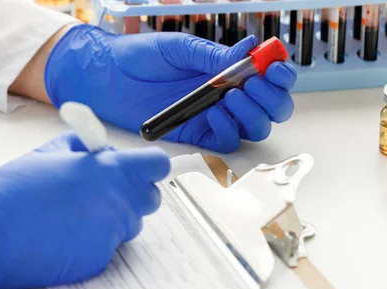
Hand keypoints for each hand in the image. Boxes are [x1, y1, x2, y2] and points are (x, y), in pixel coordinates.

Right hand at [0, 133, 169, 288]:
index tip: (141, 168)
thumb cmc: (12, 191)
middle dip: (132, 192)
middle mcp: (118, 204)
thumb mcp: (48, 154)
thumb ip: (82, 150)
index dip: (149, 166)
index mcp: (109, 172)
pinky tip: (63, 236)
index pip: (157, 166)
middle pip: (149, 198)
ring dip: (112, 218)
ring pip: (128, 225)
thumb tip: (99, 152)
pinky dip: (92, 241)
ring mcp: (110, 236)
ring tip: (74, 214)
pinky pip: (107, 248)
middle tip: (104, 190)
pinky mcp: (98, 262)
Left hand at [45, 25, 296, 152]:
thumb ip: (213, 56)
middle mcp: (224, 95)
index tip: (274, 67)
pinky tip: (213, 113)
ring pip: (253, 128)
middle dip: (272, 98)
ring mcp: (211, 117)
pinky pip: (224, 142)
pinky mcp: (195, 135)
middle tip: (255, 85)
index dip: (279, 74)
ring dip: (252, 114)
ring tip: (232, 97)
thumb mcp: (180, 48)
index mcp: (224, 70)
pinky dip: (228, 130)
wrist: (106, 76)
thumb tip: (249, 51)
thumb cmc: (139, 56)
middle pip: (269, 108)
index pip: (266, 76)